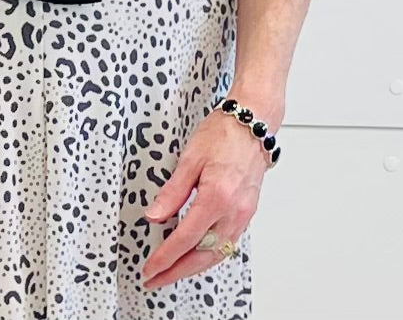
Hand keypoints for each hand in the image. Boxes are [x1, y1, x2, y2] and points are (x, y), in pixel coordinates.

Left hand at [139, 105, 270, 289]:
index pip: (185, 239)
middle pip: (202, 255)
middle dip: (177, 272)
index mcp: (216, 197)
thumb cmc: (224, 133)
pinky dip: (210, 255)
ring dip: (194, 267)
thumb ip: (172, 192)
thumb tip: (154, 216)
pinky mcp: (247, 212)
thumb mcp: (189, 159)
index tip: (151, 268)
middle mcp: (233, 211)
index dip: (165, 258)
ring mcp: (243, 214)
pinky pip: (227, 244)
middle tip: (156, 279)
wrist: (252, 123)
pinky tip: (198, 255)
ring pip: (217, 254)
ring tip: (172, 272)